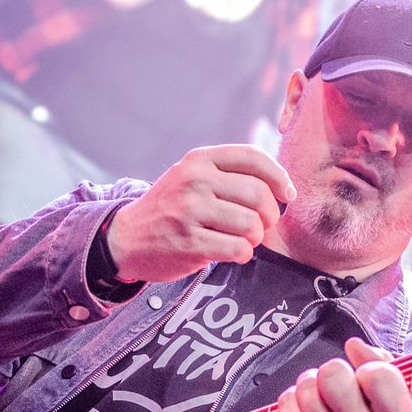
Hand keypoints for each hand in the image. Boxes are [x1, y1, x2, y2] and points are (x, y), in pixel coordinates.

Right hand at [107, 145, 294, 282]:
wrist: (125, 237)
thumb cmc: (170, 208)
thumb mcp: (191, 177)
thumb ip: (228, 173)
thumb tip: (281, 182)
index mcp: (199, 160)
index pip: (254, 158)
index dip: (279, 177)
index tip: (286, 195)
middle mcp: (194, 181)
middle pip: (258, 194)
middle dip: (269, 215)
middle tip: (261, 225)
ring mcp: (190, 211)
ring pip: (251, 224)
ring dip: (255, 238)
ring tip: (243, 239)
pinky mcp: (189, 242)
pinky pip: (238, 248)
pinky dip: (243, 254)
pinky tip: (233, 253)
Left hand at [278, 338, 411, 411]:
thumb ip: (385, 373)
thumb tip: (354, 343)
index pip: (377, 371)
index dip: (368, 370)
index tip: (367, 386)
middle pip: (334, 371)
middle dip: (335, 374)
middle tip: (340, 394)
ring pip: (307, 382)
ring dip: (313, 387)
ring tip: (324, 407)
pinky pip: (286, 400)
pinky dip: (295, 402)